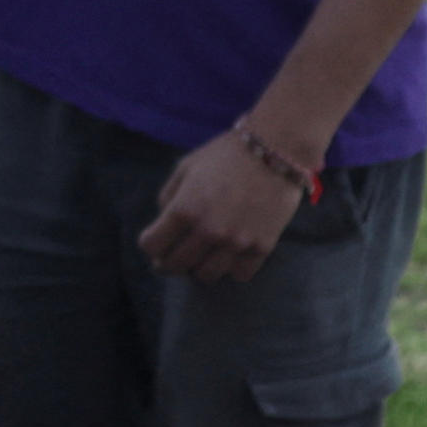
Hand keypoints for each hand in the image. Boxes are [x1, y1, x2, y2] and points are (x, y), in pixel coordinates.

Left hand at [140, 117, 316, 281]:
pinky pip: (239, 275)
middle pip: (175, 265)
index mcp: (184, 209)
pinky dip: (231, 269)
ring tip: (202, 257)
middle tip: (172, 257)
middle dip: (168, 263)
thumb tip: (163, 223)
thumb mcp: (186, 168)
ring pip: (206, 276)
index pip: (152, 246)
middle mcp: (208, 230)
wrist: (276, 150)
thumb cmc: (226, 155)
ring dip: (199, 268)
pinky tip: (230, 256)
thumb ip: (169, 197)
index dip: (150, 244)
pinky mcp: (262, 247)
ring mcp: (236, 242)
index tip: (155, 241)